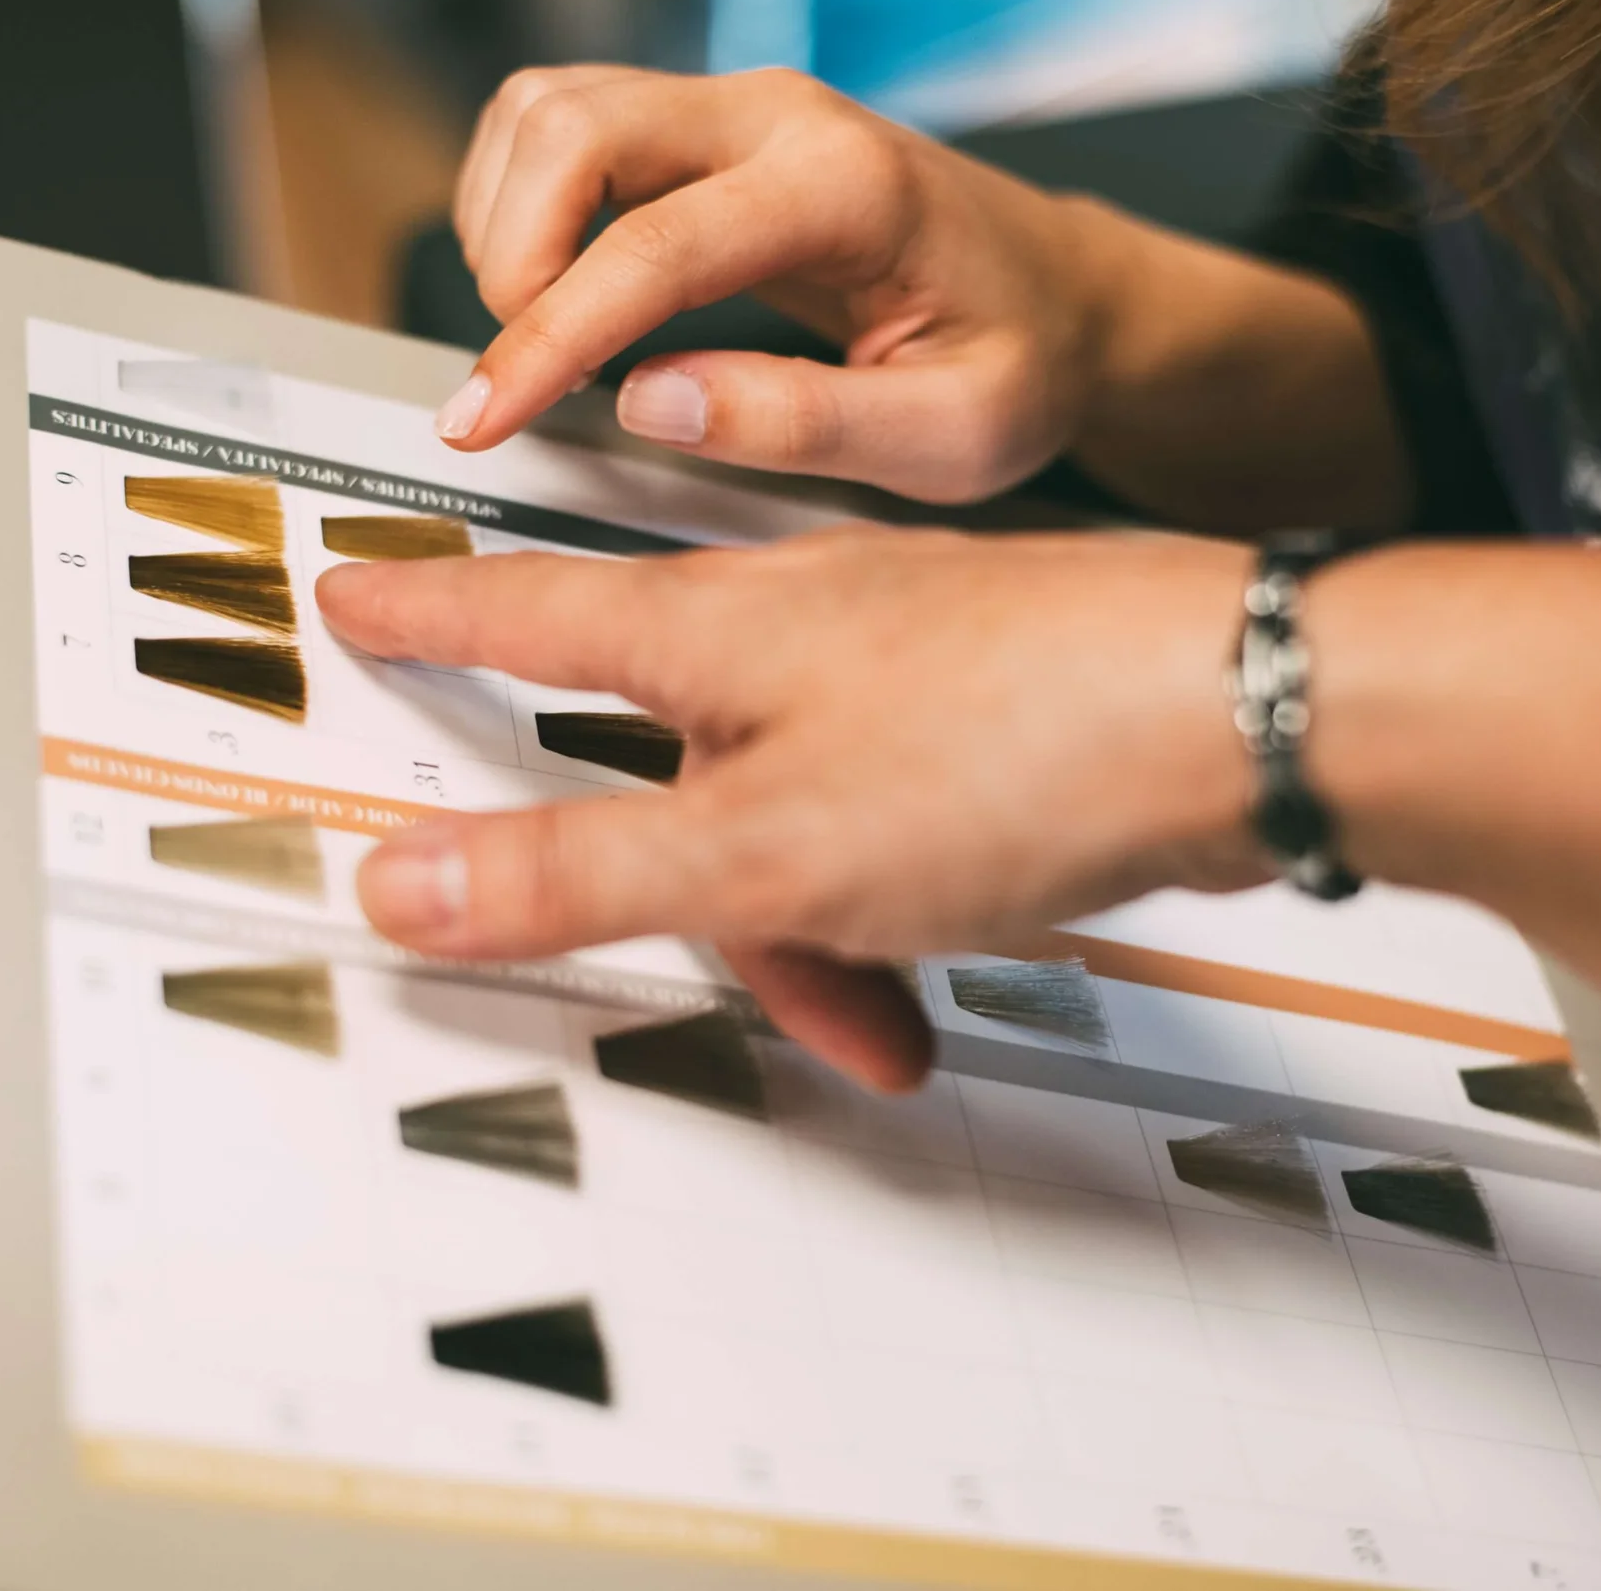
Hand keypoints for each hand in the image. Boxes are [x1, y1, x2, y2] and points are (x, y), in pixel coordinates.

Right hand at [315, 527, 1268, 1089]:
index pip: (521, 612)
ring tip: (874, 1014)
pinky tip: (937, 963)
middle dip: (689, 895)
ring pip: (787, 816)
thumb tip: (402, 884)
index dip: (423, 612)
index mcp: (712, 633)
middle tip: (735, 975)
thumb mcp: (754, 847)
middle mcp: (799, 625)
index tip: (352, 587)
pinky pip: (886, 829)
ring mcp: (899, 664)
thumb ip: (572, 873)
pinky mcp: (987, 710)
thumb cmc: (1019, 738)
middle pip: (669, 769)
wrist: (1248, 712)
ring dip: (812, 932)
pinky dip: (893, 910)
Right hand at [438, 65, 1110, 502]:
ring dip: (507, 227)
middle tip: (520, 379)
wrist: (1065, 297)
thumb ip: (804, 423)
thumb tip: (651, 404)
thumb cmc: (1021, 363)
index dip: (545, 338)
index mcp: (847, 189)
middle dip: (507, 258)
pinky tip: (564, 293)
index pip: (652, 247)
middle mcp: (781, 118)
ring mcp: (737, 110)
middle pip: (570, 126)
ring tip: (548, 340)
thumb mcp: (950, 435)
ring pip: (549, 111)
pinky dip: (524, 206)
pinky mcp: (703, 128)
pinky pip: (565, 127)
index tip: (481, 419)